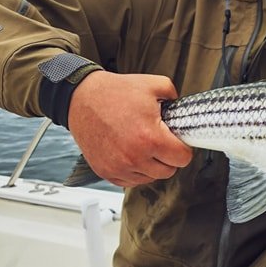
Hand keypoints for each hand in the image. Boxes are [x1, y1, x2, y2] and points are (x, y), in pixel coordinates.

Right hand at [67, 71, 192, 187]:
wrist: (82, 99)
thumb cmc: (115, 92)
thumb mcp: (153, 85)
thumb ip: (175, 96)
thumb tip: (182, 109)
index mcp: (150, 138)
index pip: (182, 159)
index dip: (184, 148)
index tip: (179, 142)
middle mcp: (134, 157)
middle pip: (168, 171)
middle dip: (169, 157)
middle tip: (161, 142)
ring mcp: (118, 167)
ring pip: (150, 178)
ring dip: (151, 165)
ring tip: (144, 145)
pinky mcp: (105, 171)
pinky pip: (131, 181)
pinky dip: (135, 171)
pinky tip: (132, 153)